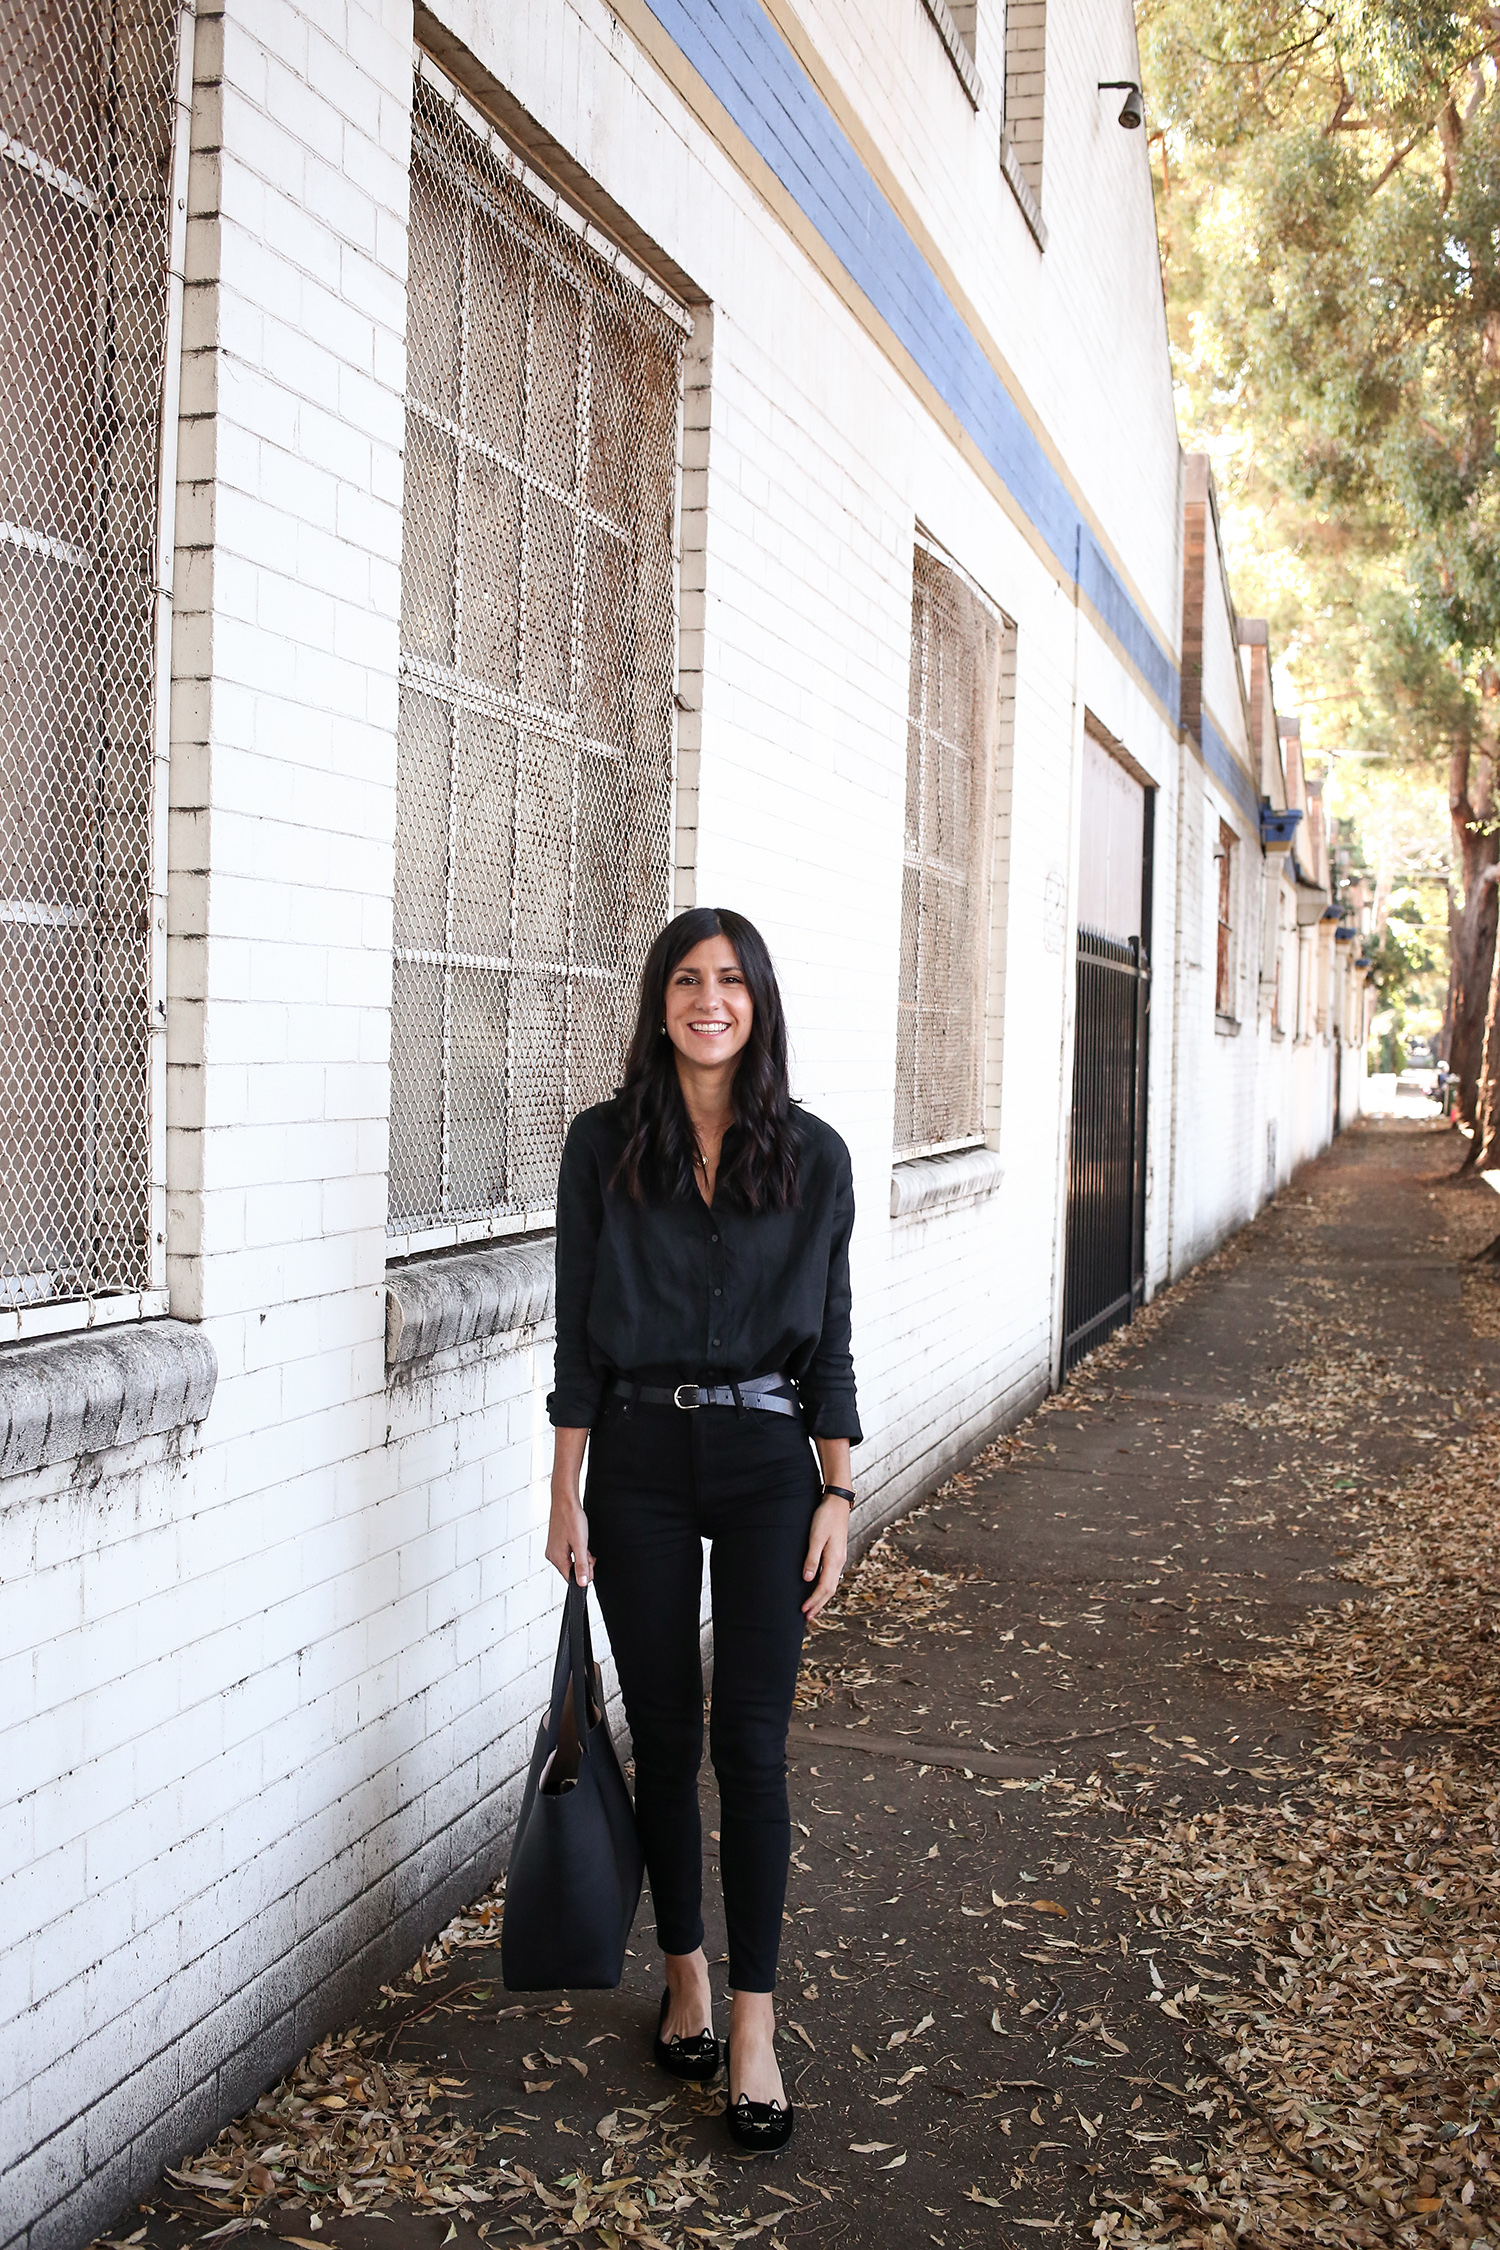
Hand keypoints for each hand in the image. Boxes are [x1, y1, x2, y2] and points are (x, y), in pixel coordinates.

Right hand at [546, 1489, 593, 1585]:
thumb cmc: (571, 1519)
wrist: (565, 1501)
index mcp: (557, 1558)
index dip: (584, 1574)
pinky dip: (576, 1549)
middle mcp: (552, 1555)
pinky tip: (579, 1539)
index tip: (590, 1563)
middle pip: (571, 1570)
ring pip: (571, 1561)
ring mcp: (553, 1549)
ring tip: (583, 1542)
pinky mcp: (556, 1543)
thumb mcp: (581, 1544)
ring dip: (581, 1555)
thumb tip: (582, 1583)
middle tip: (587, 1550)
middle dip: (583, 1563)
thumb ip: (582, 1565)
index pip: (571, 1579)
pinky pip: (568, 1553)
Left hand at [801, 1495, 849, 1619]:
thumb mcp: (816, 1537)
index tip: (804, 1611)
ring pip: (832, 1584)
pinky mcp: (836, 1554)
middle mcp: (839, 1562)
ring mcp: (839, 1558)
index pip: (824, 1587)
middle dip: (818, 1604)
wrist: (837, 1502)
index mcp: (834, 1559)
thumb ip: (812, 1559)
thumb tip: (807, 1579)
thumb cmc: (825, 1517)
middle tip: (807, 1617)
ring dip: (822, 1598)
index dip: (814, 1601)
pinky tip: (818, 1589)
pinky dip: (824, 1587)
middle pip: (830, 1590)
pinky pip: (831, 1577)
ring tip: (812, 1608)